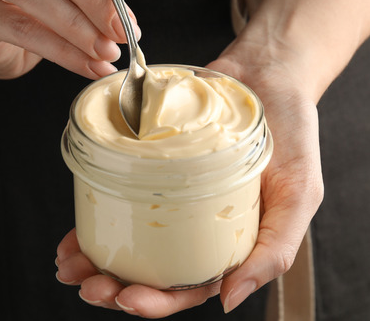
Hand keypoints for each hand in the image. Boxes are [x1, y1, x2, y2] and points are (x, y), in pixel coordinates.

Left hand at [55, 53, 323, 316]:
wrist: (269, 71)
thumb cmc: (293, 133)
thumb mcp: (300, 195)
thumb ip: (275, 250)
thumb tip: (230, 300)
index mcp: (229, 244)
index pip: (189, 287)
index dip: (156, 302)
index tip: (127, 299)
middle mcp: (194, 226)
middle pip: (150, 272)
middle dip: (113, 287)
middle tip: (88, 284)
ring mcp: (170, 197)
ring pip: (127, 242)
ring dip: (95, 261)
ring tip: (69, 264)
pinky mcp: (150, 167)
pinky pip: (117, 197)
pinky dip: (93, 218)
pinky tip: (72, 233)